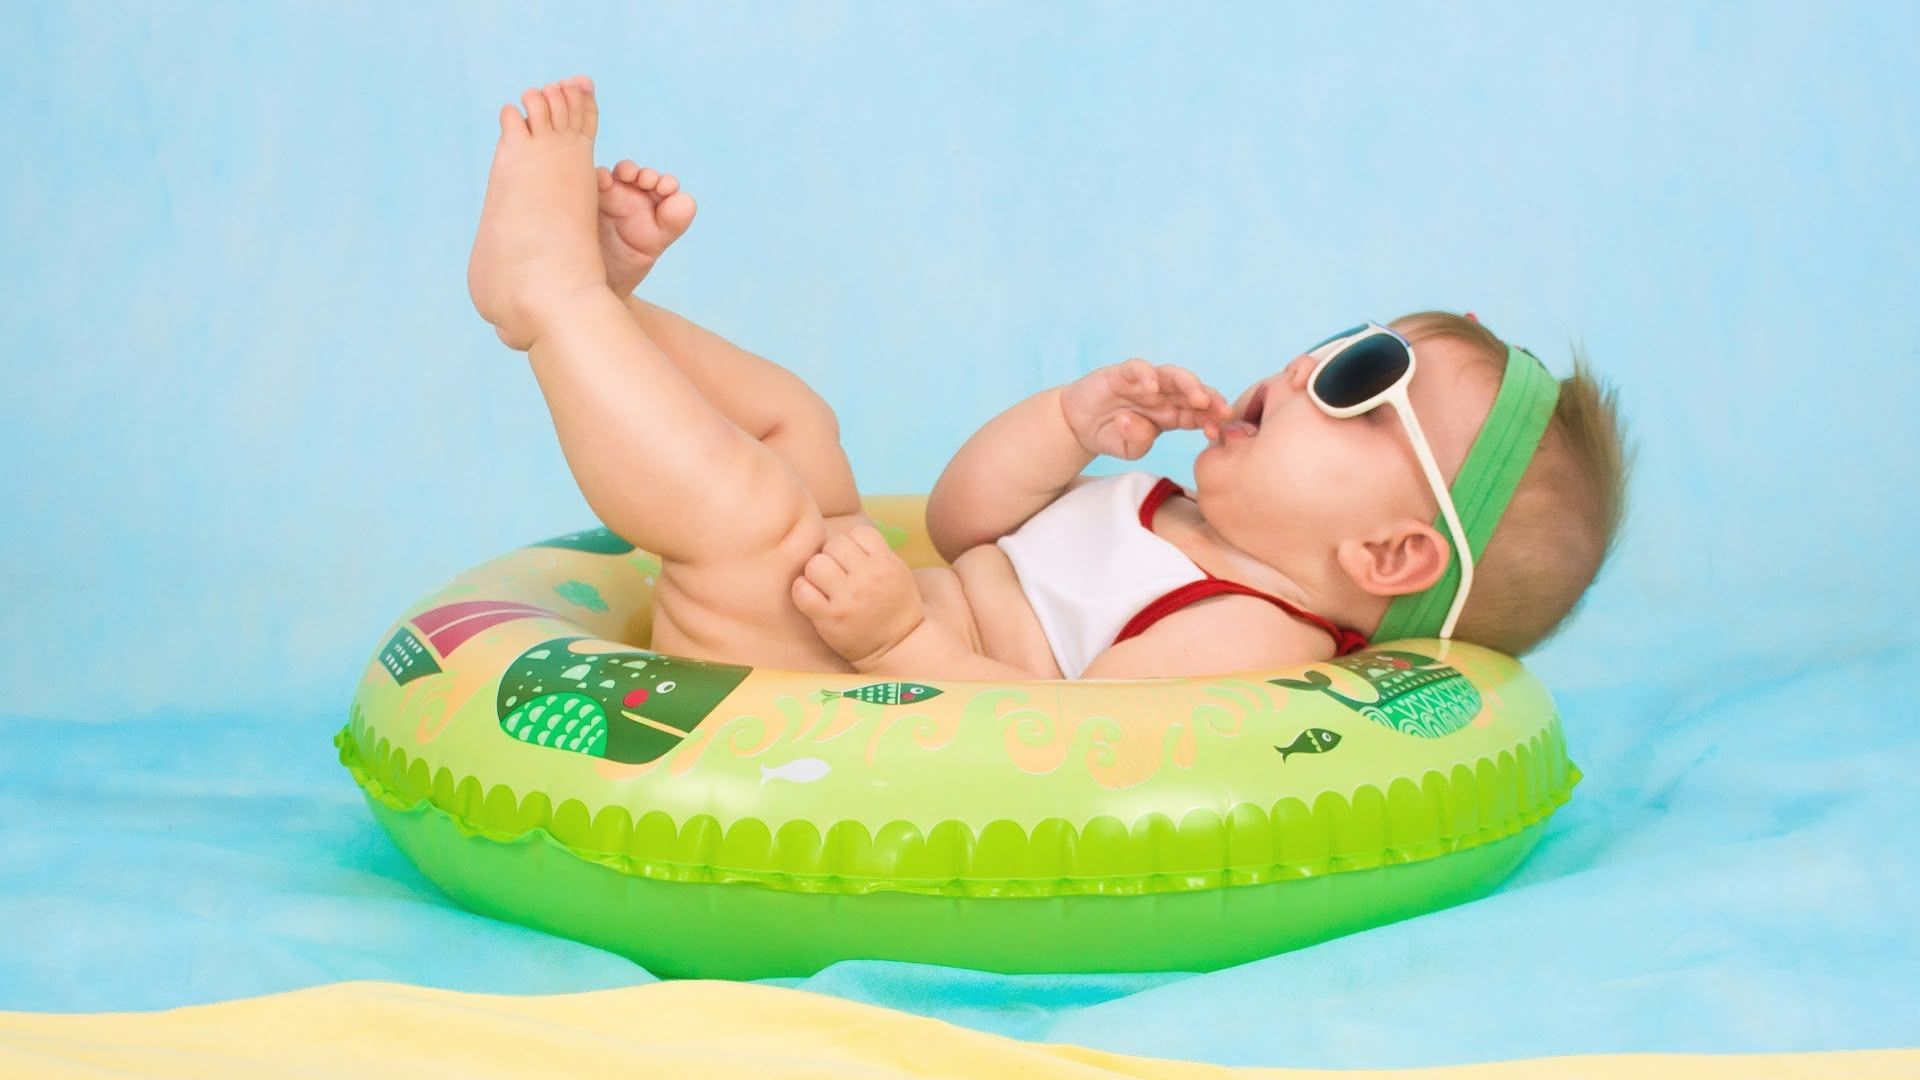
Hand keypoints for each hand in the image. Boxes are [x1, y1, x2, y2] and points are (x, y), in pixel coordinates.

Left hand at [791, 524, 926, 669]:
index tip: (855, 560)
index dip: (853, 543)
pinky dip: (802, 591)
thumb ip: (875, 552)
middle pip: (835, 544)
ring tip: (824, 585)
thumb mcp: (897, 572)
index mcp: (886, 564)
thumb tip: (845, 536)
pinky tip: (812, 597)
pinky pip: (802, 590)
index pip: (859, 532)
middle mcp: (867, 578)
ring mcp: (847, 599)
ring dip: (816, 571)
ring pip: (816, 563)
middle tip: (837, 572)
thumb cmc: (894, 607)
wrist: (898, 647)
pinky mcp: (829, 618)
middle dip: (833, 555)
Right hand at [1061, 358, 1231, 459]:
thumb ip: (1139, 442)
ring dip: (1190, 385)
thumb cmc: (1110, 435)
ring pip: (1174, 376)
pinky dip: (1146, 375)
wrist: (1077, 425)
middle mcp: (1163, 395)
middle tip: (1223, 411)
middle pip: (1193, 392)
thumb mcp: (1128, 449)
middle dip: (1211, 400)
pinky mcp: (1122, 373)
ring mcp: (1145, 382)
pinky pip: (1138, 368)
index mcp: (1172, 415)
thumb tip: (1143, 425)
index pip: (1198, 414)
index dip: (1211, 421)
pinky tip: (1151, 387)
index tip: (1219, 433)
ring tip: (1199, 398)